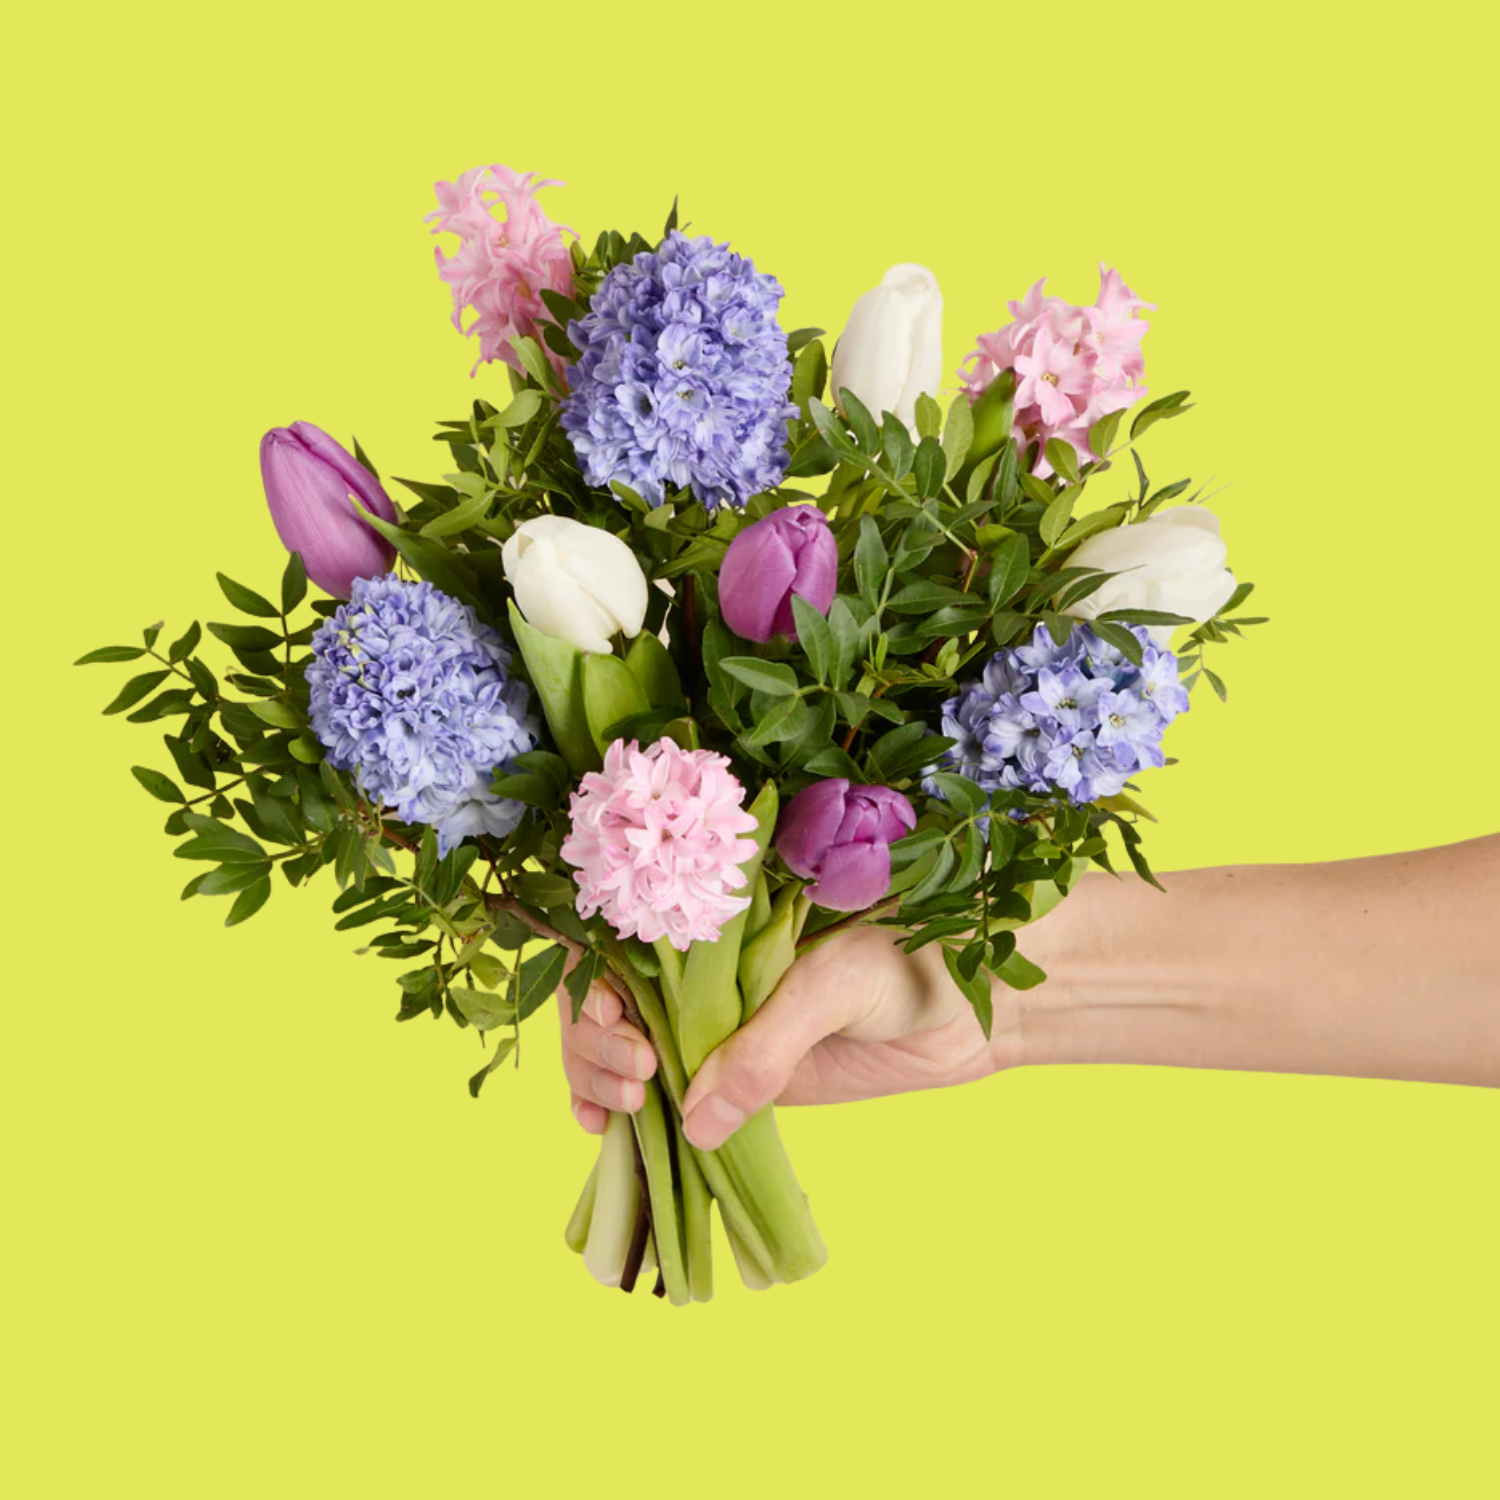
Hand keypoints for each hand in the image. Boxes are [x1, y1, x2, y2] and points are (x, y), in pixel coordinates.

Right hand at [556, 921, 1023, 1145]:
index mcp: (714, 919)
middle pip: (602, 1002)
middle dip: (593, 1041)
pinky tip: (611, 1134)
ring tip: (625, 1111)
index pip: (616, 941)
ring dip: (596, 1079)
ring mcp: (713, 1027)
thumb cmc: (911, 956)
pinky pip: (665, 1098)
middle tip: (637, 1077)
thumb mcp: (832, 984)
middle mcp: (700, 971)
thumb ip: (766, 1047)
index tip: (617, 1024)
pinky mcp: (738, 1079)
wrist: (978, 1002)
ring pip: (619, 1051)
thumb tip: (694, 1123)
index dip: (593, 983)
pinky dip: (626, 1117)